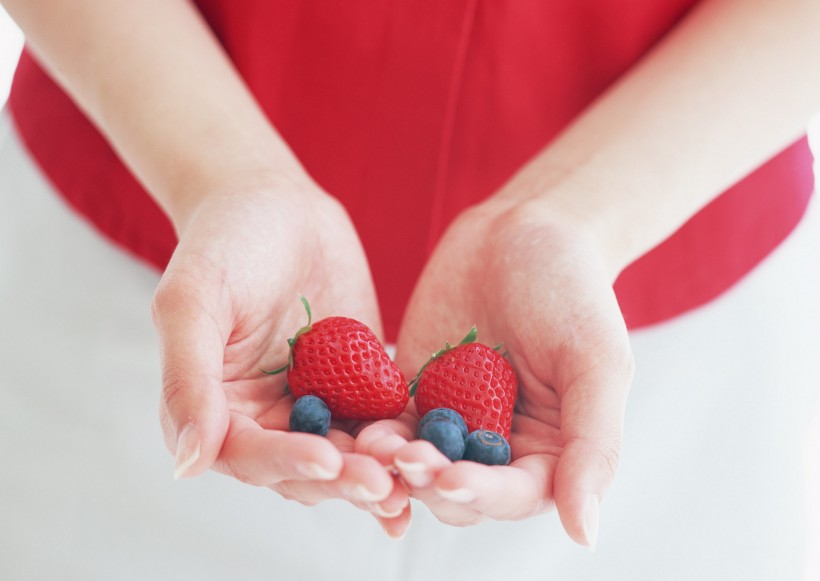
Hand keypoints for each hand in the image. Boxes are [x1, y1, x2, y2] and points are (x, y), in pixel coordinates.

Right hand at [151, 178, 408, 537]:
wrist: (277, 203)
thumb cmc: (222, 243)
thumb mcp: (191, 301)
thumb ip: (187, 381)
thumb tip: (187, 466)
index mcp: (216, 411)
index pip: (249, 455)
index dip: (286, 463)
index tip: (326, 461)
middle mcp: (267, 419)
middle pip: (305, 468)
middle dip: (343, 479)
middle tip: (383, 487)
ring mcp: (318, 404)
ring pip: (350, 452)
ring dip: (381, 471)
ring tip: (416, 479)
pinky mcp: (360, 385)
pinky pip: (384, 418)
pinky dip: (407, 438)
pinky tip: (439, 455)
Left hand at [357, 197, 632, 546]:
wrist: (525, 229)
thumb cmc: (574, 291)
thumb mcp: (598, 363)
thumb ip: (593, 446)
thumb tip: (586, 536)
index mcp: (547, 453)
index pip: (513, 494)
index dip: (482, 494)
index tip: (453, 479)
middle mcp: (495, 447)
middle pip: (456, 488)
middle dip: (429, 479)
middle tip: (405, 459)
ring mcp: (449, 421)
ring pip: (414, 460)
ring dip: (391, 462)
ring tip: (371, 446)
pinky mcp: (410, 392)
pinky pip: (384, 419)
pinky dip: (368, 427)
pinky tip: (350, 423)